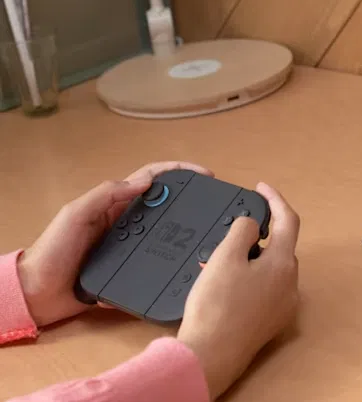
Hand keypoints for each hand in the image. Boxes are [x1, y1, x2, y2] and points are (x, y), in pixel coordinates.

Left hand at [17, 162, 213, 326]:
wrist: (40, 294)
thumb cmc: (54, 250)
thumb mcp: (76, 214)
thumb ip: (106, 194)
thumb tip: (147, 182)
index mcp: (115, 205)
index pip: (152, 180)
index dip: (178, 173)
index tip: (204, 176)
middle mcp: (127, 224)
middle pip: (165, 206)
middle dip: (191, 200)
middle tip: (216, 205)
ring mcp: (131, 248)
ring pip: (166, 234)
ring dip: (187, 230)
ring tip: (210, 233)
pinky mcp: (132, 273)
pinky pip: (158, 264)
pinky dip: (175, 261)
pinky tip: (190, 264)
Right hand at [177, 182, 299, 398]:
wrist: (210, 355)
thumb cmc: (216, 307)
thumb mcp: (225, 257)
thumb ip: (242, 231)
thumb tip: (250, 224)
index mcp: (283, 264)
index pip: (288, 221)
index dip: (275, 199)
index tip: (261, 188)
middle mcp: (290, 284)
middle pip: (279, 246)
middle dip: (257, 234)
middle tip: (229, 232)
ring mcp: (283, 305)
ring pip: (270, 269)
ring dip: (250, 259)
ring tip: (219, 262)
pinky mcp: (271, 321)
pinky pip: (265, 289)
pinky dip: (249, 279)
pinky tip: (226, 285)